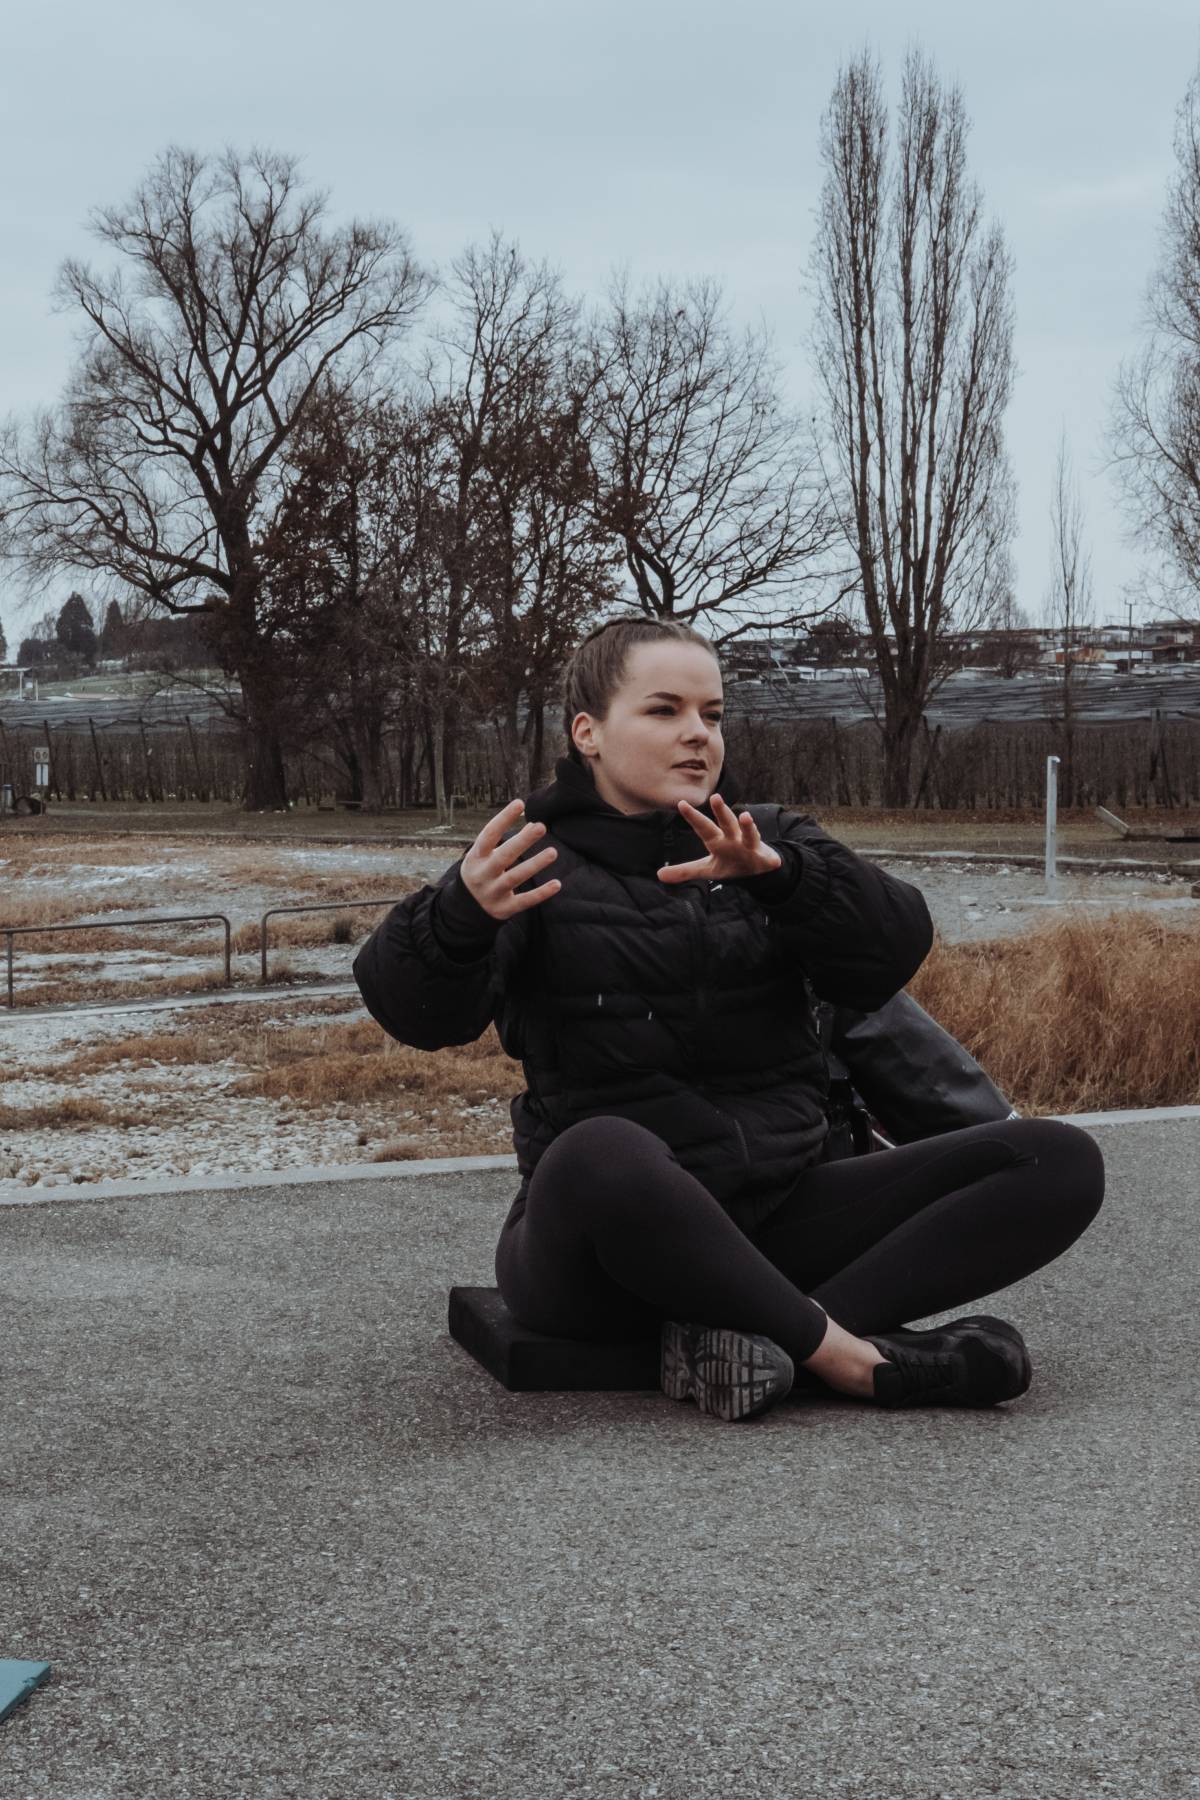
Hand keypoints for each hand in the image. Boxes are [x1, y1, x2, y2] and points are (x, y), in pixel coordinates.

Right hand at [460, 799, 560, 920]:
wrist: (466, 907)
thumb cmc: (482, 870)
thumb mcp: (484, 855)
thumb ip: (504, 840)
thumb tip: (532, 823)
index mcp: (476, 857)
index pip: (489, 834)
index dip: (503, 818)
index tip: (520, 803)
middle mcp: (483, 874)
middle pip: (504, 856)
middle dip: (522, 841)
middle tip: (541, 826)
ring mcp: (493, 892)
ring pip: (515, 877)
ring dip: (535, 864)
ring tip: (553, 852)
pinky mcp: (504, 908)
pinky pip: (525, 901)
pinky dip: (541, 893)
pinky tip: (557, 883)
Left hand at [657, 795, 783, 883]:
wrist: (755, 870)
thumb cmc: (729, 864)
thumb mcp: (706, 870)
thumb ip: (684, 870)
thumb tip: (659, 875)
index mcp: (718, 841)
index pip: (703, 827)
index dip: (693, 817)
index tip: (681, 804)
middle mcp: (733, 839)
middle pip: (726, 823)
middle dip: (721, 812)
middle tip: (715, 798)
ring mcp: (749, 847)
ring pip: (748, 835)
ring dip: (748, 826)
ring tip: (746, 817)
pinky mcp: (763, 858)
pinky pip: (768, 859)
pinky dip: (772, 860)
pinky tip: (775, 860)